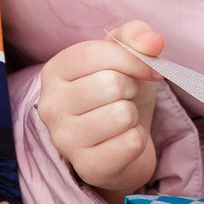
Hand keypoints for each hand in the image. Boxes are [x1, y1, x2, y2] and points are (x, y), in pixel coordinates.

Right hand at [36, 21, 163, 195]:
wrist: (121, 141)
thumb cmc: (119, 92)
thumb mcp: (125, 55)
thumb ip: (136, 36)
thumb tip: (153, 41)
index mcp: (54, 72)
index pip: (95, 53)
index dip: (133, 59)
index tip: (150, 69)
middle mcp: (50, 106)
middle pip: (112, 84)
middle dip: (131, 89)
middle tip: (125, 98)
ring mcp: (64, 140)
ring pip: (123, 115)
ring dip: (133, 116)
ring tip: (122, 119)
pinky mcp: (86, 167)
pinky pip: (131, 144)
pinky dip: (137, 140)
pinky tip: (122, 141)